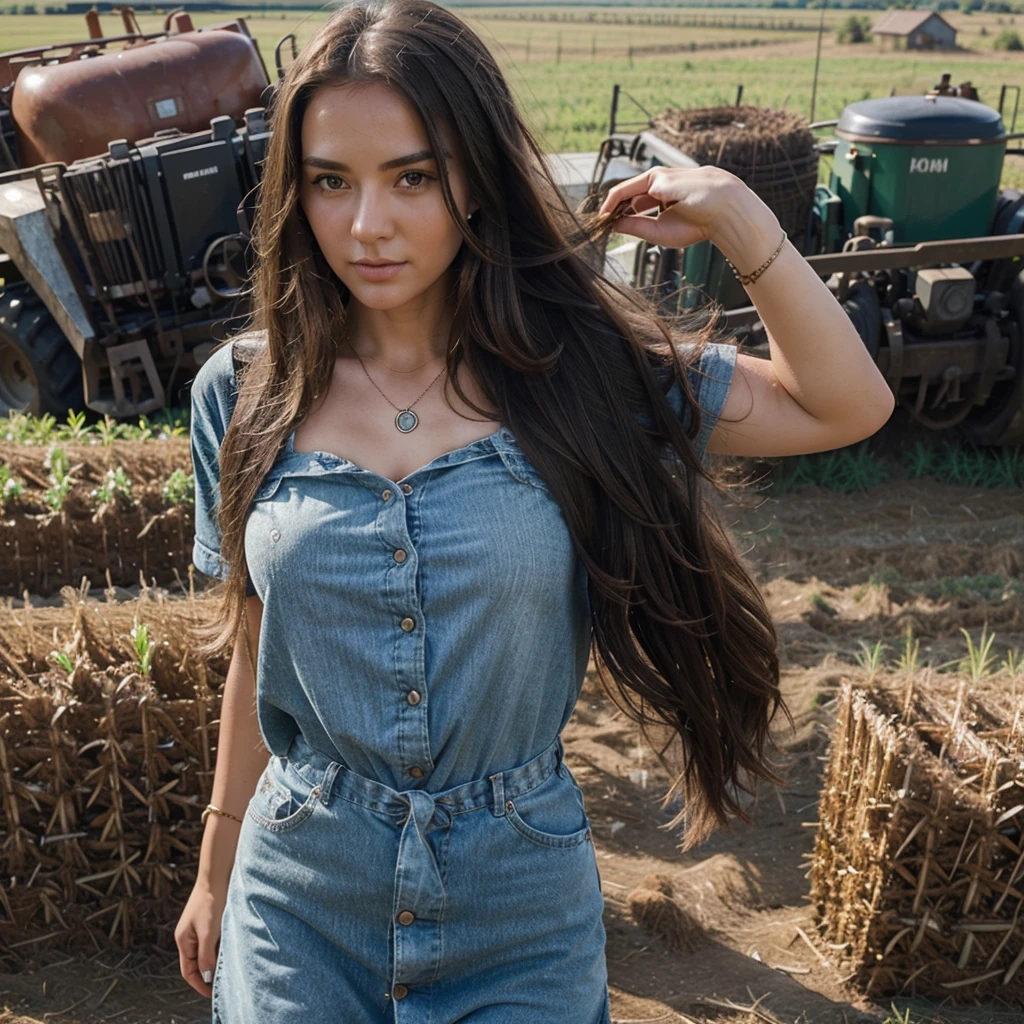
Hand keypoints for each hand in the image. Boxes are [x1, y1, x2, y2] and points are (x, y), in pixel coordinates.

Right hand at [175, 882, 226, 998]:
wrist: (216, 874)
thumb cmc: (211, 901)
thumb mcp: (209, 932)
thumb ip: (205, 955)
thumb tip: (206, 976)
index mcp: (183, 940)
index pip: (187, 970)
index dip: (198, 984)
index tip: (211, 994)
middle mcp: (187, 935)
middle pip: (193, 963)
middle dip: (204, 977)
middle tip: (219, 987)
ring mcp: (196, 927)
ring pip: (202, 953)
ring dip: (211, 963)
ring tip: (224, 973)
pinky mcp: (207, 920)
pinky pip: (209, 942)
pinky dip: (216, 951)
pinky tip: (227, 952)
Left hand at [597, 166, 750, 249]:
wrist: (722, 209)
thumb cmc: (697, 222)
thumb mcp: (660, 231)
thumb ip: (636, 226)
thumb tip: (612, 225)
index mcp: (660, 194)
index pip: (631, 201)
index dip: (614, 213)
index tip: (602, 227)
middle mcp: (657, 183)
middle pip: (624, 196)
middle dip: (608, 210)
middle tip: (594, 226)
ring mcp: (657, 178)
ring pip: (624, 193)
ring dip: (608, 207)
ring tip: (597, 222)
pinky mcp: (657, 178)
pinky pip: (626, 193)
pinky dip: (612, 204)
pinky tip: (605, 216)